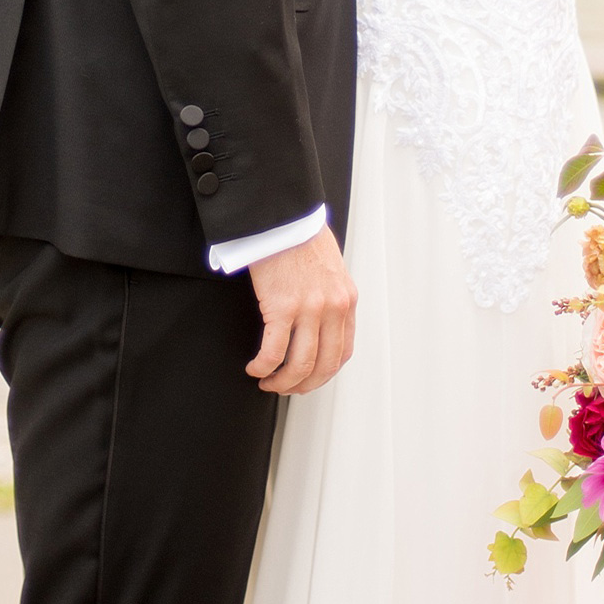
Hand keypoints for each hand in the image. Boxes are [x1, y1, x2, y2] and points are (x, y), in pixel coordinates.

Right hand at [246, 226, 356, 395]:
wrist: (283, 216)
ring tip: (267, 382)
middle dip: (303, 385)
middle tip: (285, 388)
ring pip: (300, 364)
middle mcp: (334, 308)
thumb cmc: (301, 237)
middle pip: (323, 365)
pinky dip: (264, 367)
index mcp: (347, 300)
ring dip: (282, 382)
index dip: (324, 373)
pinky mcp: (282, 306)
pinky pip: (274, 351)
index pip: (343, 352)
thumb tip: (321, 320)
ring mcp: (310, 308)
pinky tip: (255, 368)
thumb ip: (331, 295)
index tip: (308, 378)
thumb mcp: (331, 268)